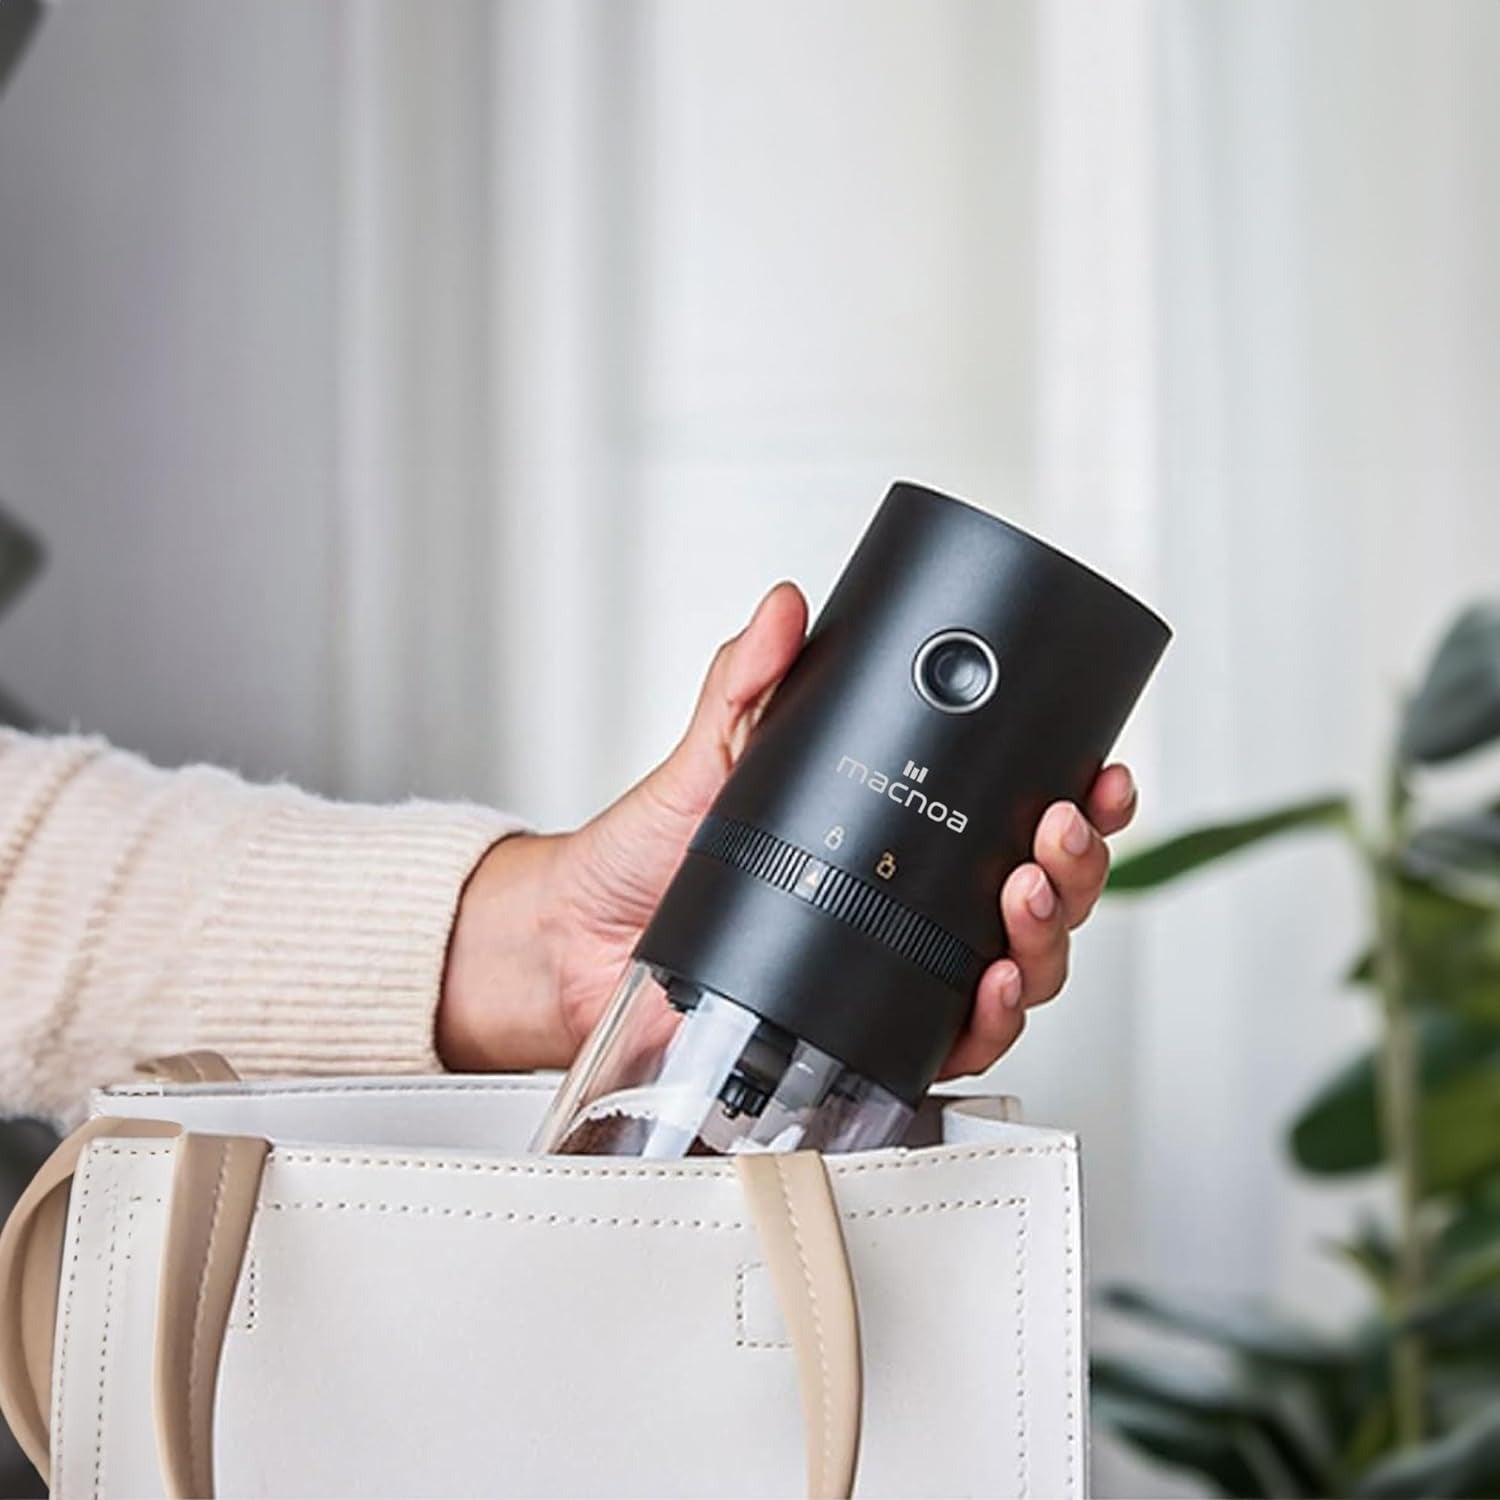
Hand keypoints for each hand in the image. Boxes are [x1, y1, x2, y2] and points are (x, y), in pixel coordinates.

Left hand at [437, 583, 1138, 1078]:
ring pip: (1023, 967)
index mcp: (905, 837)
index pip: (1014, 814)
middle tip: (1057, 830)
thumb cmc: (655, 855)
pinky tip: (989, 987)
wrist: (583, 941)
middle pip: (1042, 893)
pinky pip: (957, 1039)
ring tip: (1024, 897)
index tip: (1098, 769)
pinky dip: (990, 1018)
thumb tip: (783, 607)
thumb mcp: (711, 757)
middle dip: (1075, 863)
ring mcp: (903, 975)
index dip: (1077, 795)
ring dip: (1047, 934)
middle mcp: (919, 909)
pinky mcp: (872, 1037)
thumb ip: (750, 683)